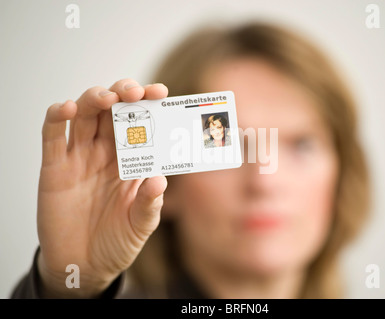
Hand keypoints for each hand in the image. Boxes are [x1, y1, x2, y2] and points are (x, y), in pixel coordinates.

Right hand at [37, 79, 167, 297]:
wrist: (84, 266)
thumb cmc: (117, 241)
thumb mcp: (140, 225)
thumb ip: (150, 203)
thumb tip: (160, 180)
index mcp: (131, 161)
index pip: (140, 124)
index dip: (149, 105)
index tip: (161, 92)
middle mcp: (106, 153)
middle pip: (112, 111)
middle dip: (124, 95)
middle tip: (135, 92)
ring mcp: (79, 157)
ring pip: (84, 116)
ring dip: (94, 99)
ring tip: (108, 98)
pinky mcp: (54, 168)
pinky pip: (52, 136)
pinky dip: (57, 117)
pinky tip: (67, 109)